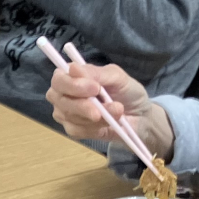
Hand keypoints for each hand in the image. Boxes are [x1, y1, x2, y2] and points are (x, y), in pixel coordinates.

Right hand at [46, 58, 173, 158]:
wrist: (140, 116)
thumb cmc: (127, 92)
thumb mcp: (117, 77)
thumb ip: (97, 73)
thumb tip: (73, 68)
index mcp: (72, 76)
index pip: (58, 79)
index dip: (73, 84)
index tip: (95, 88)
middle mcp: (64, 94)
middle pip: (58, 99)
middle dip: (82, 105)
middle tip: (101, 110)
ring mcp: (66, 113)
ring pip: (70, 116)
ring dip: (96, 116)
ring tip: (117, 112)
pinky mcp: (74, 130)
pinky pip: (76, 130)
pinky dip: (95, 127)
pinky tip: (109, 123)